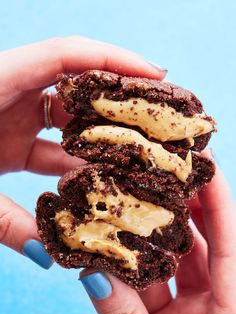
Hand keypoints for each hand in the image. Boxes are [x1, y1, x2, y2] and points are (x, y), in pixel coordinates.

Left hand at [0, 37, 165, 265]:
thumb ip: (4, 222)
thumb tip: (49, 255)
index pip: (67, 56)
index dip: (116, 61)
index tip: (157, 75)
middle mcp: (10, 95)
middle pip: (77, 88)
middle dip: (118, 105)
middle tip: (158, 124)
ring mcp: (10, 118)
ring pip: (68, 122)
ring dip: (99, 142)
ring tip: (136, 160)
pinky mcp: (8, 141)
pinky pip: (51, 147)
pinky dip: (73, 164)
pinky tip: (94, 184)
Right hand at [80, 155, 235, 313]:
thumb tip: (92, 274)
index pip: (233, 245)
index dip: (219, 202)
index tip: (205, 166)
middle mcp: (223, 307)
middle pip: (206, 245)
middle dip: (186, 207)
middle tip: (164, 174)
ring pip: (178, 262)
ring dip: (158, 234)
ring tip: (138, 202)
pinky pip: (156, 285)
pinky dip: (138, 266)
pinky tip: (120, 246)